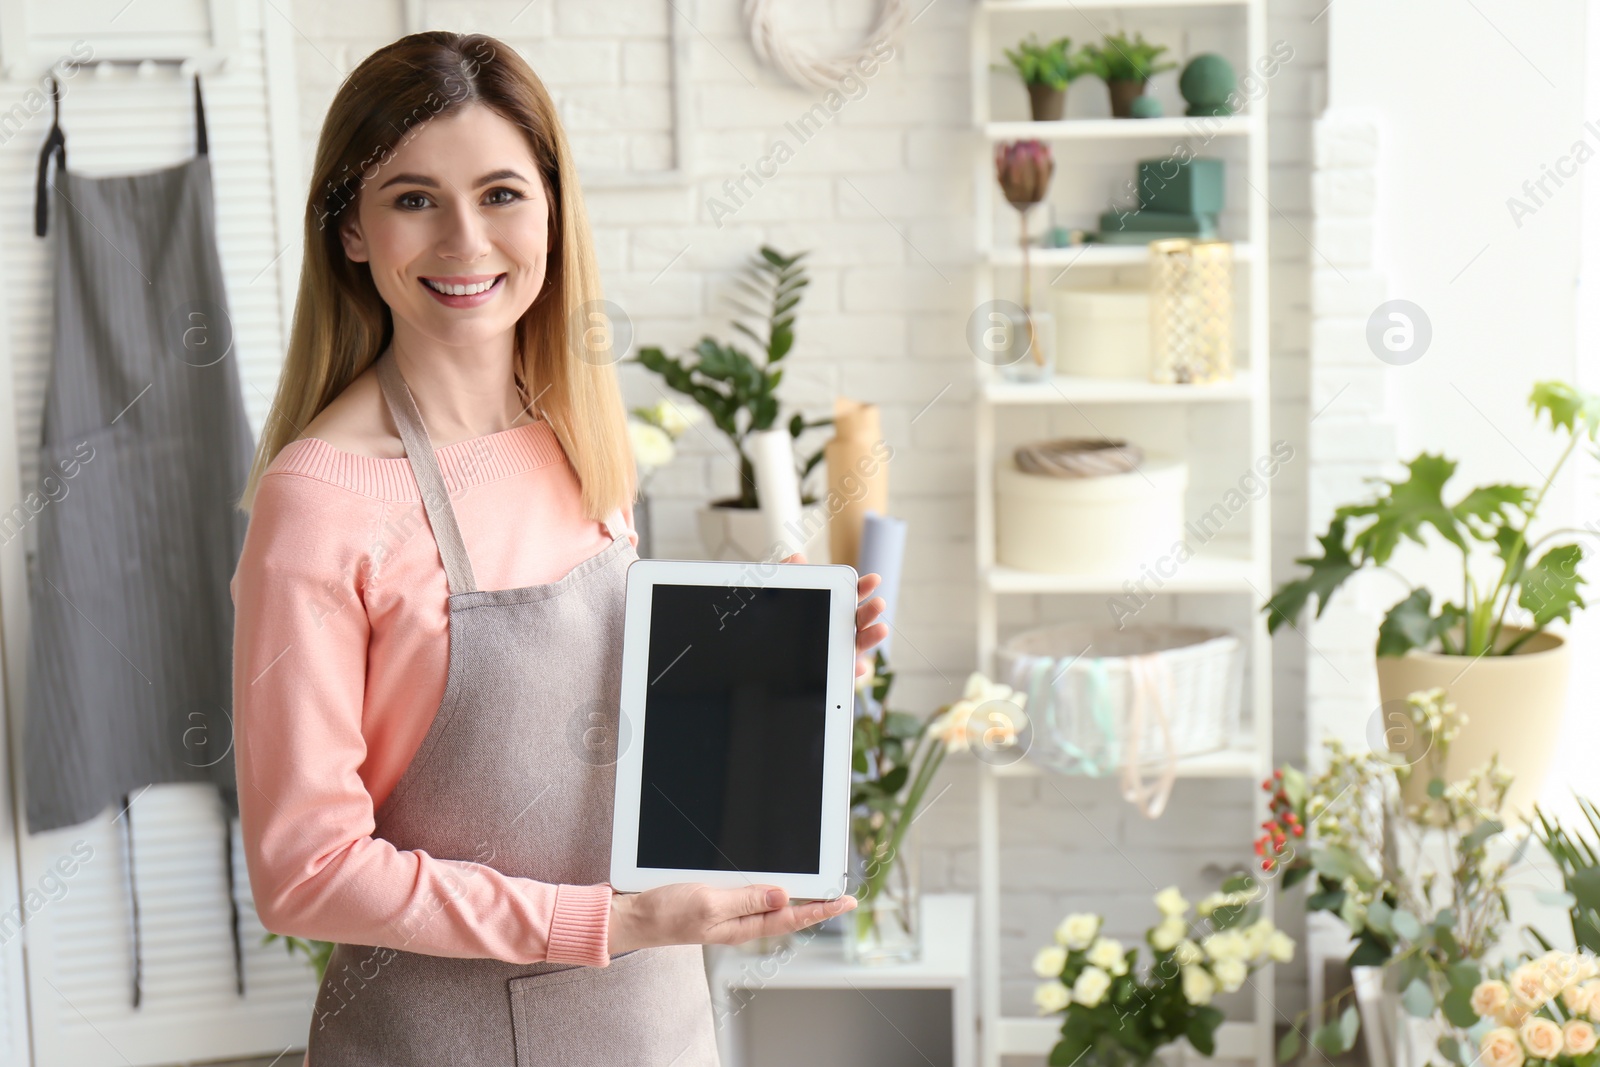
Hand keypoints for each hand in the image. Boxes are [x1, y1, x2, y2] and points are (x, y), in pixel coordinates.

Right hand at [608, 883, 855, 953]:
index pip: (791, 915)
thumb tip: (782, 894)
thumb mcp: (708, 903)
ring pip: (770, 902)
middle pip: (786, 910)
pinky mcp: (715, 900)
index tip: (846, 901)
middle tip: (842, 894)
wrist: (634, 916)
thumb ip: (745, 899)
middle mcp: (739, 920)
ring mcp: (727, 911)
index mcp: (741, 925)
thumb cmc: (666, 913)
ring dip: (795, 894)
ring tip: (820, 887)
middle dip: (815, 901)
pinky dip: (768, 887)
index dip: (821, 908)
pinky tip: (773, 880)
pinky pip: (750, 894)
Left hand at [780, 552, 888, 679]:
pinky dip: (853, 670)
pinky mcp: (827, 674)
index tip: (873, 580)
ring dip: (870, 637)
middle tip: (878, 604)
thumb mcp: (773, 593)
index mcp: (827, 607)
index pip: (849, 595)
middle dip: (870, 611)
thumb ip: (786, 576)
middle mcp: (834, 629)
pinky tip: (859, 666)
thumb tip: (797, 558)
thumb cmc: (768, 619)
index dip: (862, 587)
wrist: (750, 651)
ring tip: (880, 630)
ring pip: (855, 645)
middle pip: (857, 620)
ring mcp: (833, 652)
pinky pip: (842, 673)